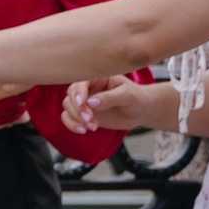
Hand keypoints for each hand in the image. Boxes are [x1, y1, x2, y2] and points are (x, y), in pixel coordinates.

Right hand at [64, 77, 181, 134]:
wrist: (140, 111)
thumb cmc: (137, 98)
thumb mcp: (128, 95)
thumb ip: (110, 97)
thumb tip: (91, 102)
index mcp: (97, 77)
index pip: (81, 82)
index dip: (79, 93)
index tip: (83, 104)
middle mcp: (88, 88)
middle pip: (71, 95)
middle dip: (78, 109)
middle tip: (90, 120)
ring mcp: (85, 101)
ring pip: (68, 107)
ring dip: (76, 118)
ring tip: (92, 127)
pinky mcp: (84, 113)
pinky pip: (69, 118)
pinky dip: (72, 125)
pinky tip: (83, 130)